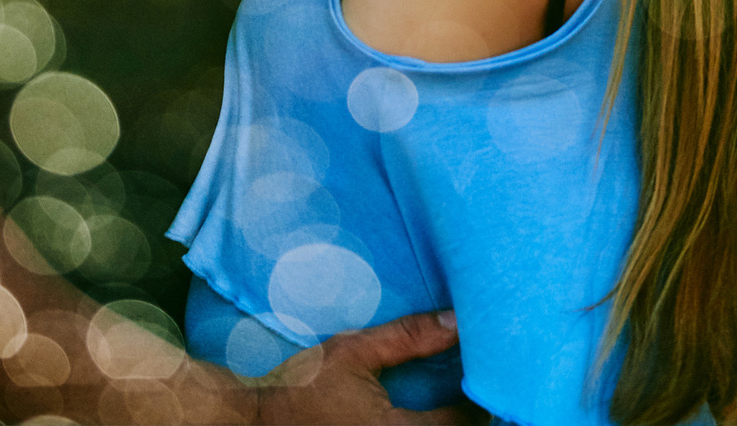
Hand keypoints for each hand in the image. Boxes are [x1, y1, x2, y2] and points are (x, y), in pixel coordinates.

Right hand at [255, 311, 482, 425]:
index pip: (461, 423)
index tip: (479, 374)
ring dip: (446, 425)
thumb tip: (456, 321)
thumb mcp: (353, 351)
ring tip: (451, 405)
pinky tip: (423, 417)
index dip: (477, 399)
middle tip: (469, 390)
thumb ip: (407, 337)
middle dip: (468, 417)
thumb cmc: (304, 385)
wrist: (256, 420)